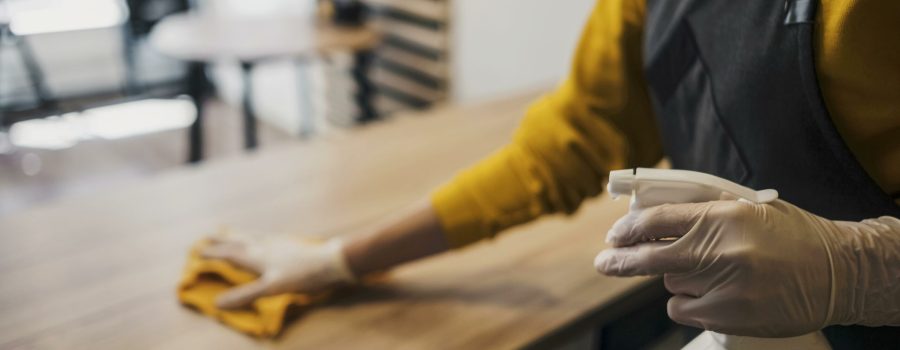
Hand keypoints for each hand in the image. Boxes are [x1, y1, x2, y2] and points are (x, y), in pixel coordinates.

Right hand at [201, 232, 356, 308]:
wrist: (331, 261)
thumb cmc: (301, 275)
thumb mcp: (271, 288)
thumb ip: (244, 295)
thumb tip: (217, 304)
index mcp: (257, 256)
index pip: (230, 254)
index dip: (214, 253)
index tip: (198, 251)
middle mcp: (265, 246)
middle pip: (240, 240)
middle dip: (223, 239)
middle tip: (209, 233)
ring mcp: (279, 243)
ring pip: (253, 236)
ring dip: (239, 234)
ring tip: (230, 230)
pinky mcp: (292, 243)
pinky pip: (267, 237)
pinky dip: (258, 236)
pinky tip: (265, 239)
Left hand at [593, 199, 899, 336]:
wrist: (837, 273)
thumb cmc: (791, 235)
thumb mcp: (747, 208)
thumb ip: (701, 210)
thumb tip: (650, 214)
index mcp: (724, 216)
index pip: (658, 220)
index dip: (629, 228)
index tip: (615, 235)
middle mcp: (721, 251)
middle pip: (650, 257)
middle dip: (620, 260)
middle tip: (603, 262)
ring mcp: (724, 287)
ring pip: (671, 283)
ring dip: (678, 278)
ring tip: (713, 272)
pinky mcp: (728, 316)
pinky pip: (684, 308)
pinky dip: (689, 302)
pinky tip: (715, 294)